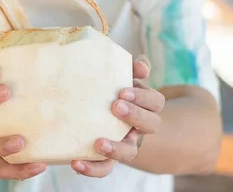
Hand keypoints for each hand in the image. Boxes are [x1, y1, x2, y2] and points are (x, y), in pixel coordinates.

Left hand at [71, 59, 164, 177]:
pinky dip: (92, 168)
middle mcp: (139, 127)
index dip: (143, 97)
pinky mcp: (108, 158)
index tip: (123, 91)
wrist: (99, 113)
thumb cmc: (113, 89)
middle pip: (151, 125)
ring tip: (99, 143)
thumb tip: (141, 66)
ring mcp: (125, 144)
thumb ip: (132, 66)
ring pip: (130, 152)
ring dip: (116, 149)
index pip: (156, 102)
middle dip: (135, 115)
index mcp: (145, 105)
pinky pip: (104, 168)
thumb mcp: (123, 75)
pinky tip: (76, 163)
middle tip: (115, 106)